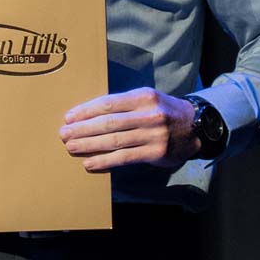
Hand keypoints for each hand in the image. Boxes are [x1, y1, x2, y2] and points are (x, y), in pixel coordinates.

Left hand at [58, 87, 199, 171]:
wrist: (196, 127)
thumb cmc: (164, 111)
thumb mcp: (147, 99)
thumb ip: (124, 105)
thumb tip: (90, 115)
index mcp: (143, 97)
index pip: (108, 103)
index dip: (86, 111)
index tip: (69, 117)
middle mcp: (148, 114)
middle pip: (108, 122)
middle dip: (83, 129)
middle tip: (63, 134)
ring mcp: (152, 134)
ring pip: (114, 140)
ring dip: (89, 144)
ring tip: (71, 147)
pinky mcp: (154, 153)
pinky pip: (124, 157)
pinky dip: (104, 160)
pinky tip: (89, 162)